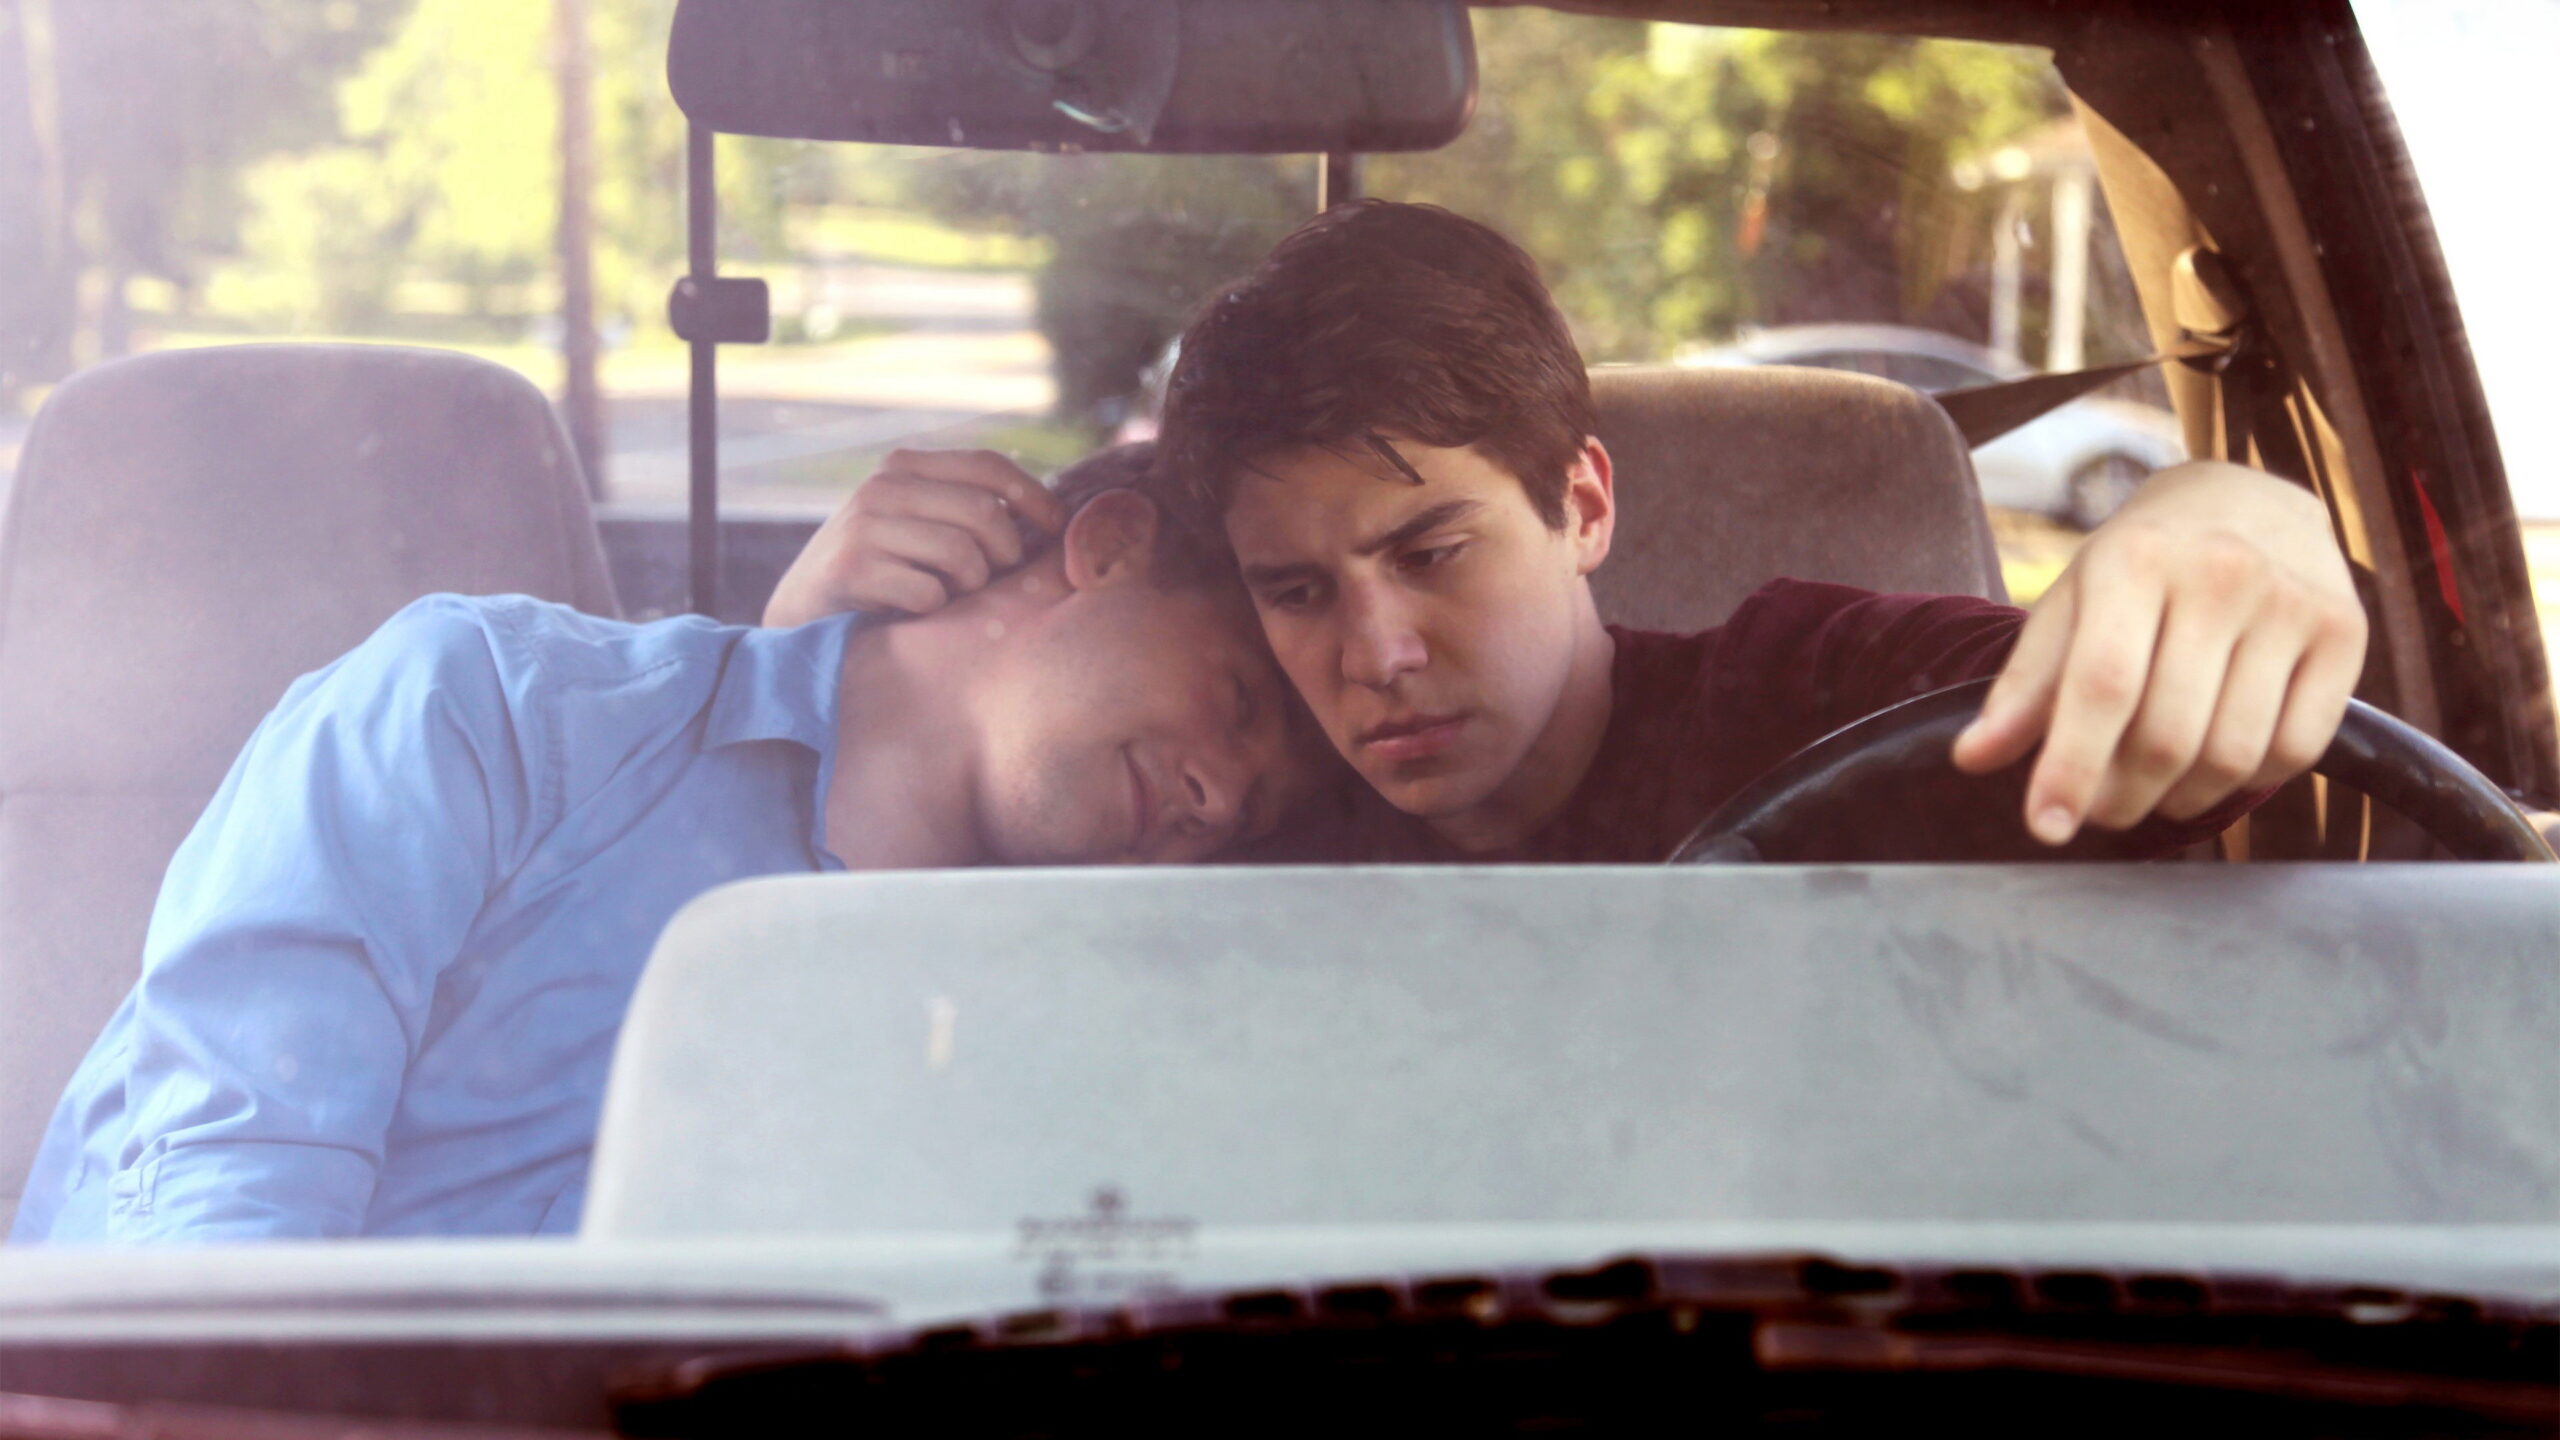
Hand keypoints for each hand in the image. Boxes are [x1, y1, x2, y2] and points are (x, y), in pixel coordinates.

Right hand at [763, 449, 1066, 627]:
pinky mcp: (852, 569)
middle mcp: (881, 487)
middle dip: (1004, 555)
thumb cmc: (881, 571)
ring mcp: (864, 526)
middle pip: (983, 514)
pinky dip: (933, 610)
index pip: (987, 465)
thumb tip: (1053, 512)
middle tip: (990, 578)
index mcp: (904, 467)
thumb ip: (965, 509)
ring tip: (947, 594)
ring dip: (969, 586)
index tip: (1058, 527)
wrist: (803, 612)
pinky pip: (930, 594)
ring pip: (963, 555)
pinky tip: (911, 610)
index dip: (1033, 495)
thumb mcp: (917, 524)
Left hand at [1950, 460, 2367, 844]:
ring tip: (2149, 792)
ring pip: (2231, 754)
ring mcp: (2292, 603)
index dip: (2070, 767)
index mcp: (2136, 561)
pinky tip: (2212, 768)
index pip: (2102, 686)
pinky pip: (2294, 749)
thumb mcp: (2071, 602)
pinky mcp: (2346, 634)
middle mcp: (2221, 575)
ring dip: (2179, 799)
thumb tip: (1974, 758)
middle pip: (2166, 735)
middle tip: (2098, 809)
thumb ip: (2024, 684)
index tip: (2045, 825)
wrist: (2251, 498)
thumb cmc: (2142, 562)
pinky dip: (2246, 782)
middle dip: (2120, 796)